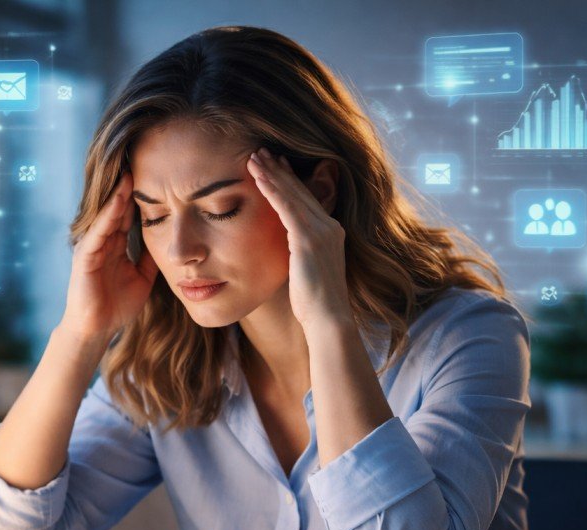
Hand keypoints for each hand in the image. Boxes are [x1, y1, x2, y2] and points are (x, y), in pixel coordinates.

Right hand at [60, 173, 158, 343]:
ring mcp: (92, 247)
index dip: (141, 197)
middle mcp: (102, 242)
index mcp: (115, 245)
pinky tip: (117, 203)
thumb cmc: (117, 305)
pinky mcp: (84, 257)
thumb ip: (149, 258)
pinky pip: (97, 233)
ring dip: (117, 196)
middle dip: (128, 189)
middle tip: (141, 164)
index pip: (128, 215)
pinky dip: (107, 217)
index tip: (156, 178)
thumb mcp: (143, 277)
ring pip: (106, 216)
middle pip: (117, 209)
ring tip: (129, 175)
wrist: (97, 329)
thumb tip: (166, 241)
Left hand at [247, 148, 351, 329]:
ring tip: (254, 157)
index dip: (290, 181)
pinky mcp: (308, 240)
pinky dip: (273, 191)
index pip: (307, 200)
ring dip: (272, 174)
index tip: (276, 166)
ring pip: (293, 195)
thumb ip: (299, 253)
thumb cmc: (315, 305)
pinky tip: (259, 178)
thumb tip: (284, 250)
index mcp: (331, 233)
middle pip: (300, 191)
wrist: (328, 320)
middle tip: (261, 151)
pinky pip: (287, 208)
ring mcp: (321, 232)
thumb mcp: (307, 271)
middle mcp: (329, 227)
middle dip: (280, 170)